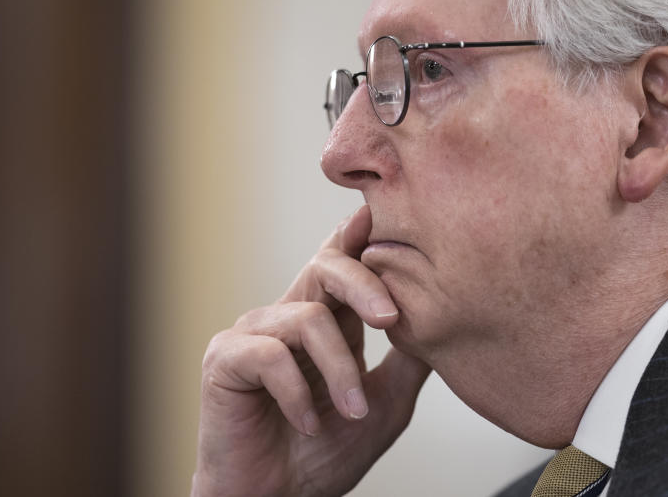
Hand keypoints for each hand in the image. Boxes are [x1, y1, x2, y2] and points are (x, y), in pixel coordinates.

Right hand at [192, 205, 431, 496]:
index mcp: (325, 318)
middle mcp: (289, 315)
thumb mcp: (385, 403)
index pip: (344, 260)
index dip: (361, 233)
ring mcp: (254, 333)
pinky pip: (270, 356)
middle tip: (392, 319)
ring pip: (310, 320)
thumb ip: (408, 360)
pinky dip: (297, 393)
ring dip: (340, 371)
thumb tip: (443, 317)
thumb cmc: (325, 453)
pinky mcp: (225, 359)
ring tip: (354, 412)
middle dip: (365, 284)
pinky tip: (307, 423)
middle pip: (328, 266)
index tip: (385, 214)